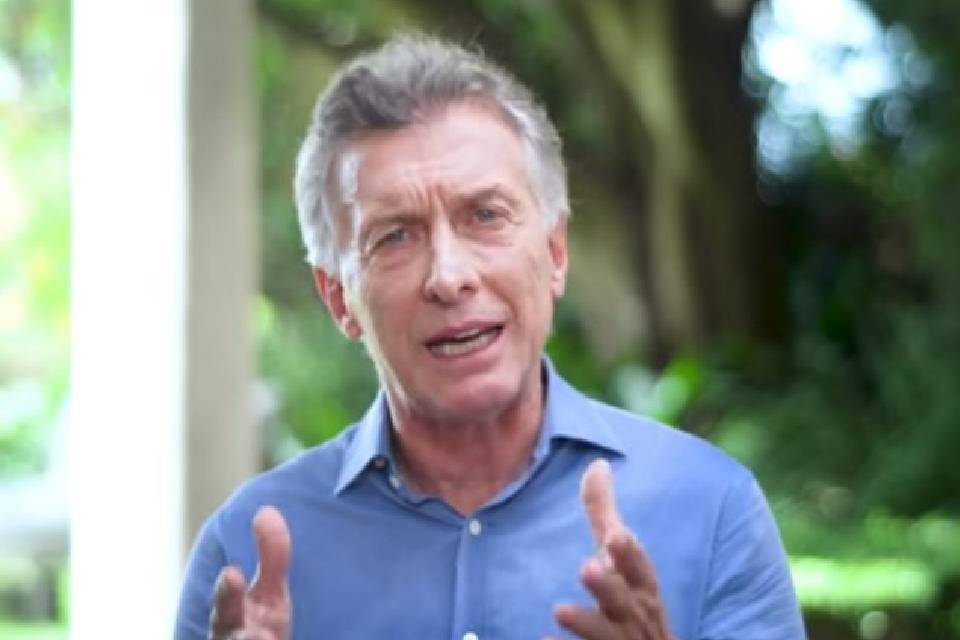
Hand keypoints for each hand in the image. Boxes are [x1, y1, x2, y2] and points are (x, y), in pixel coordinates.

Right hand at [209, 506, 290, 639]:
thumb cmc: (260, 629)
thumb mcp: (269, 595)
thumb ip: (271, 557)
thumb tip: (267, 510)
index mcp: (231, 621)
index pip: (226, 606)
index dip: (228, 592)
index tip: (232, 573)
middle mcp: (230, 639)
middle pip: (227, 637)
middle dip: (238, 635)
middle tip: (255, 632)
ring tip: (264, 638)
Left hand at [550, 459, 674, 639]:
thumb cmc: (633, 606)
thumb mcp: (622, 562)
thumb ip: (605, 516)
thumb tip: (597, 464)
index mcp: (641, 589)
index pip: (641, 570)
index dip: (630, 554)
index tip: (615, 537)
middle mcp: (635, 617)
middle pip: (625, 601)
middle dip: (609, 585)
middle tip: (586, 567)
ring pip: (606, 634)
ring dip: (586, 621)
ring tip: (559, 610)